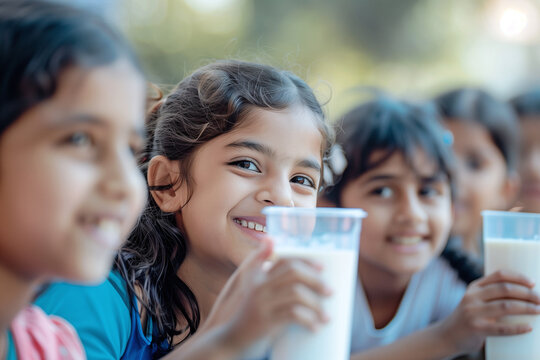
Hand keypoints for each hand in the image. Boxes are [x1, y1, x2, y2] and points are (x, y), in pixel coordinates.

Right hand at [201, 237, 331, 353]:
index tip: (323, 268)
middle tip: (330, 292)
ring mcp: (262, 303)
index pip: (285, 260)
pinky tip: (315, 328)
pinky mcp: (265, 321)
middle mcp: (259, 286)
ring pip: (296, 293)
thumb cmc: (248, 319)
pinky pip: (293, 314)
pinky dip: (308, 320)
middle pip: (293, 272)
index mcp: (259, 278)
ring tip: (326, 316)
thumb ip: (271, 282)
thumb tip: (290, 262)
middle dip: (316, 280)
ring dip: (316, 304)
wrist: (229, 341)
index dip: (306, 260)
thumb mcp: (256, 296)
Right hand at [438, 270, 539, 353]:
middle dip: (527, 294)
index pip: (499, 275)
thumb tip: (523, 294)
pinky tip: (529, 328)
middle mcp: (472, 296)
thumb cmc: (468, 318)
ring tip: (538, 311)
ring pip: (506, 306)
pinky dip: (518, 328)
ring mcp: (473, 312)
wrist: (447, 336)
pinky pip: (502, 328)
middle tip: (539, 300)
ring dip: (526, 308)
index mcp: (474, 287)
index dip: (518, 277)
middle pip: (505, 289)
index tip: (532, 283)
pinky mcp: (476, 328)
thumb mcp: (474, 301)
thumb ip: (490, 296)